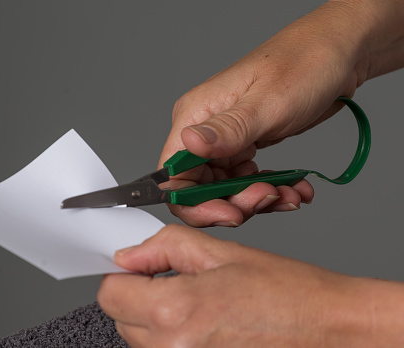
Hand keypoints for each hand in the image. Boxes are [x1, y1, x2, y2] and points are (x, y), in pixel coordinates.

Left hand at [98, 224, 403, 347]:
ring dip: (155, 320)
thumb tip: (129, 254)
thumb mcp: (220, 252)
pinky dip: (173, 339)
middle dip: (138, 295)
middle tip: (175, 280)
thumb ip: (165, 246)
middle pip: (122, 319)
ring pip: (141, 341)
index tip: (139, 267)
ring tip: (198, 303)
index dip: (123, 274)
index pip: (111, 293)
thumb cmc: (286, 290)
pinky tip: (205, 325)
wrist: (330, 328)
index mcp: (177, 312)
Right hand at [158, 1, 375, 226]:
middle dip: (234, 202)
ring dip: (259, 198)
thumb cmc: (303, 64)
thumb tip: (188, 143)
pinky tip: (294, 186)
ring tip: (291, 193)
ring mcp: (225, 140)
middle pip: (200, 188)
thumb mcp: (267, 103)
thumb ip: (227, 129)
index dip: (196, 203)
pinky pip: (248, 180)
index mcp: (195, 116)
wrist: (337, 54)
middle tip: (269, 197)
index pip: (175, 175)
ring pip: (226, 189)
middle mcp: (205, 130)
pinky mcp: (245, 145)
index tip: (232, 214)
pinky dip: (271, 189)